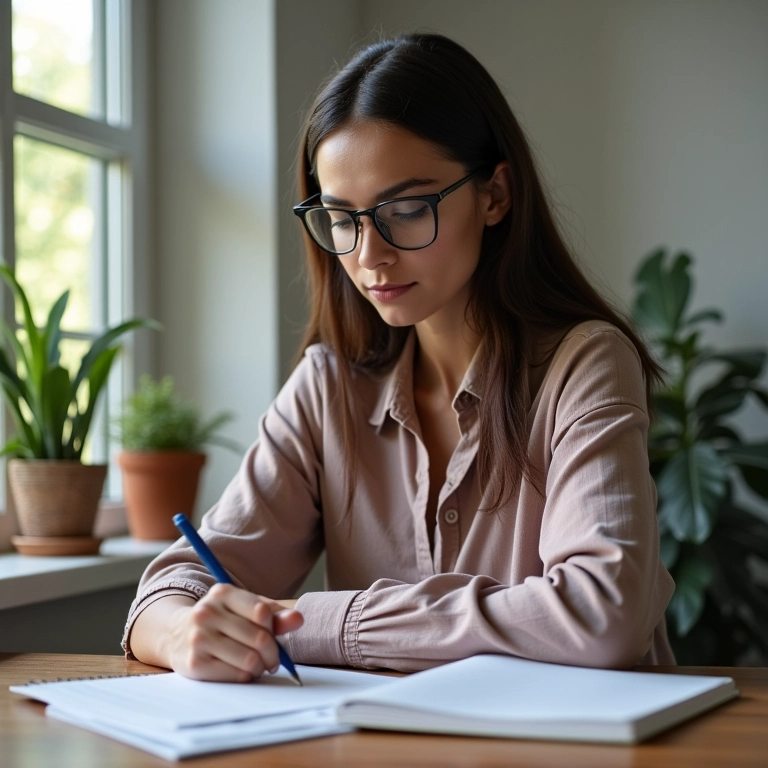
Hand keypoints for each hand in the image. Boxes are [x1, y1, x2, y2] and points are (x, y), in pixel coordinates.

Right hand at [164, 585, 303, 681]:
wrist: (177, 634)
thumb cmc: (222, 620)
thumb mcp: (244, 609)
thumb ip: (274, 614)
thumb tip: (298, 619)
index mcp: (222, 593)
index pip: (262, 612)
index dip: (274, 627)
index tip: (273, 634)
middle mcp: (206, 612)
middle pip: (259, 638)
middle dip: (273, 653)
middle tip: (273, 659)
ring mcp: (198, 639)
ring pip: (249, 660)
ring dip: (261, 666)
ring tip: (258, 665)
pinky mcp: (194, 664)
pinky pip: (236, 675)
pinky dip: (246, 676)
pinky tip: (242, 671)